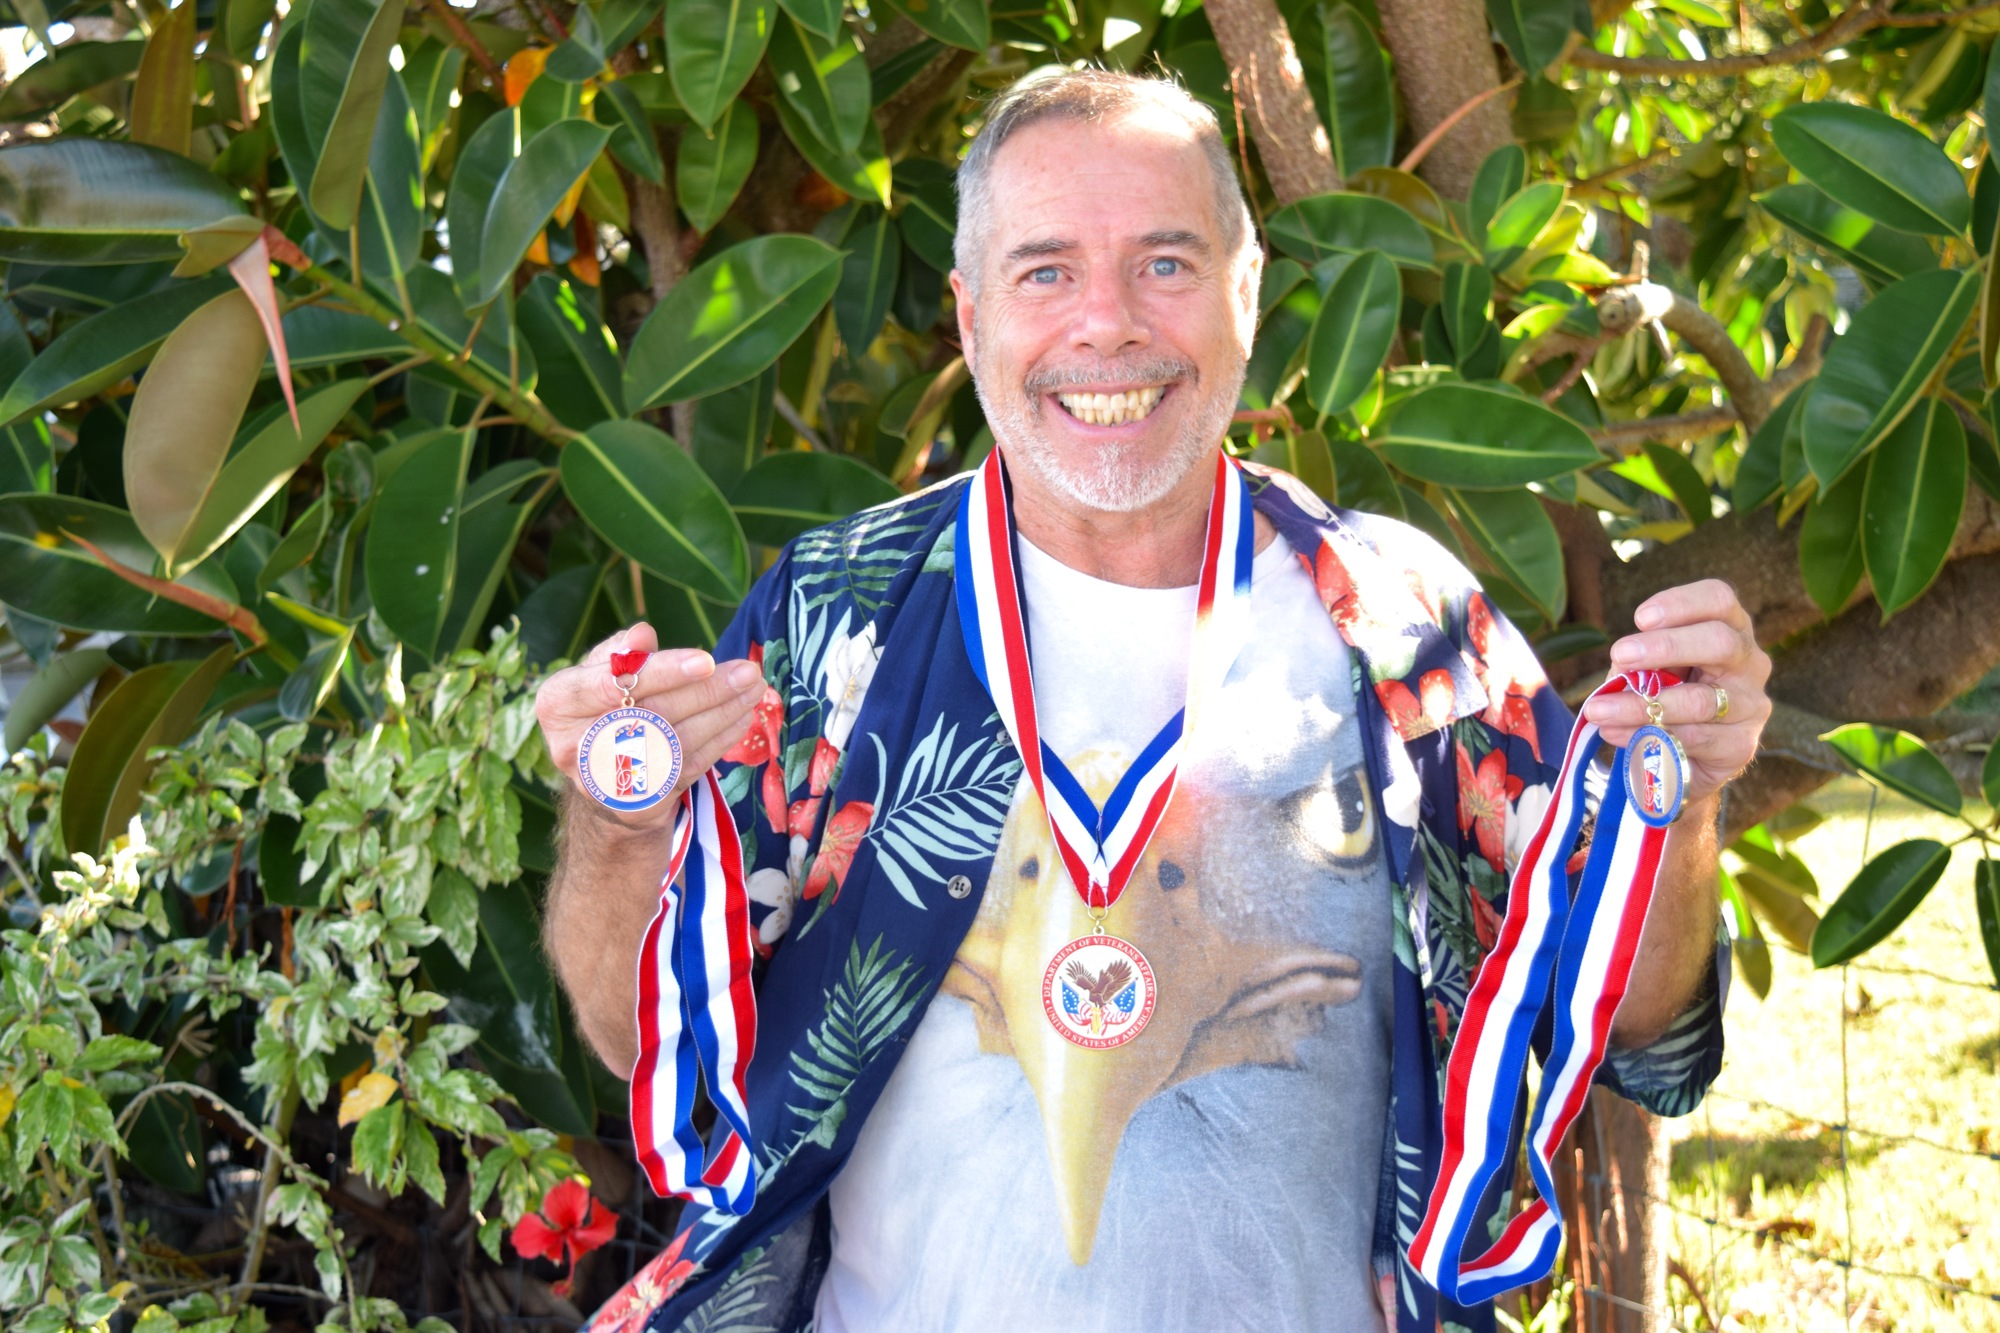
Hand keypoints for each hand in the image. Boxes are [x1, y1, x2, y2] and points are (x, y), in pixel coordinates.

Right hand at [533, 622, 765, 831]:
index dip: (661, 672)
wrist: (605, 779)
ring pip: (675, 740)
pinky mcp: (639, 800)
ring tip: (753, 690)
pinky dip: (720, 739)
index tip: (706, 660)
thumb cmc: (605, 710)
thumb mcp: (599, 675)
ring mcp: (606, 778)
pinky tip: (742, 717)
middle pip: (651, 712)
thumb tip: (641, 634)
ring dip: (722, 713)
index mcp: (557, 702)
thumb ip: (619, 653)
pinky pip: (687, 766)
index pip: (612, 683)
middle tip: (748, 672)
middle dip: (707, 691)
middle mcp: (573, 744)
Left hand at [1579, 579, 1771, 806]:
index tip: (1641, 618)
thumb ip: (1639, 662)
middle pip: (1720, 642)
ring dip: (1641, 705)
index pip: (1719, 600)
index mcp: (1729, 629)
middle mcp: (1750, 663)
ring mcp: (1751, 705)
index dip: (1681, 603)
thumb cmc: (1665, 695)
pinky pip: (1693, 738)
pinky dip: (1648, 735)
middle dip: (1666, 646)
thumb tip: (1623, 667)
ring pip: (1700, 701)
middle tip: (1620, 653)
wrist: (1683, 757)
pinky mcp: (1741, 745)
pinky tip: (1616, 733)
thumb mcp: (1651, 670)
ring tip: (1599, 710)